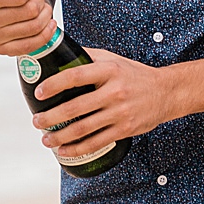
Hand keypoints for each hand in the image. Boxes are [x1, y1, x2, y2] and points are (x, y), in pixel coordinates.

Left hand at [32, 49, 177, 158]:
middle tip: (37, 122)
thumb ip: (88, 56)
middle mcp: (114, 91)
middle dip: (51, 117)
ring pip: (84, 128)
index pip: (75, 76)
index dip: (54, 85)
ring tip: (46, 139)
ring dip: (61, 136)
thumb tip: (60, 52)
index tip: (39, 92)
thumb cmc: (135, 75)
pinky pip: (97, 142)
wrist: (166, 93)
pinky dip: (78, 148)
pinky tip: (65, 150)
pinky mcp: (125, 129)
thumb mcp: (113, 59)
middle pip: (75, 107)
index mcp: (108, 70)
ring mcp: (120, 112)